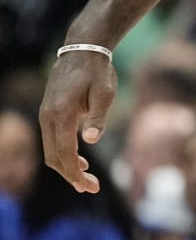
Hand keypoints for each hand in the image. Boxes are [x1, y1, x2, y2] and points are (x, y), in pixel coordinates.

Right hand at [40, 48, 116, 192]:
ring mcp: (46, 115)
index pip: (65, 153)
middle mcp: (48, 117)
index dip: (75, 173)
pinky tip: (80, 162)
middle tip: (91, 188)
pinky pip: (52, 141)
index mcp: (62, 114)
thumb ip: (98, 117)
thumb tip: (91, 141)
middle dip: (71, 175)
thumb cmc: (97, 72)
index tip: (88, 186)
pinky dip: (63, 154)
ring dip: (67, 167)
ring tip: (86, 180)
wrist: (82, 51)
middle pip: (54, 157)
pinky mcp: (49, 113)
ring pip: (51, 151)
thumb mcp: (105, 93)